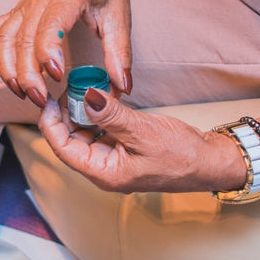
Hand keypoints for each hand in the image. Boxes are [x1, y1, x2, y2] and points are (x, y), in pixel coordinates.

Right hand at [0, 0, 131, 107]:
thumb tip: (121, 85)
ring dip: (7, 70)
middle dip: (27, 74)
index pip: (50, 24)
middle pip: (22, 39)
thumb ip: (120, 52)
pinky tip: (3, 70)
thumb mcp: (119, 13)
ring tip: (21, 92)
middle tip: (40, 99)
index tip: (55, 75)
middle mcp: (39, 0)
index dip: (48, 51)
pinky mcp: (13, 14)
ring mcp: (22, 7)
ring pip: (3, 39)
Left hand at [39, 87, 243, 192]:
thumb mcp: (144, 131)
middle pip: (70, 139)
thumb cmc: (183, 155)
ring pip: (85, 133)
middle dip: (67, 112)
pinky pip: (102, 130)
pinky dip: (100, 113)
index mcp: (103, 174)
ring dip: (83, 111)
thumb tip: (86, 95)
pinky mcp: (123, 149)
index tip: (47, 98)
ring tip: (85, 86)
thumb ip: (112, 115)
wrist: (213, 162)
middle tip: (70, 86)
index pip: (62, 148)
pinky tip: (103, 96)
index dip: (50, 122)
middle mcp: (103, 169)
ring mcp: (113, 160)